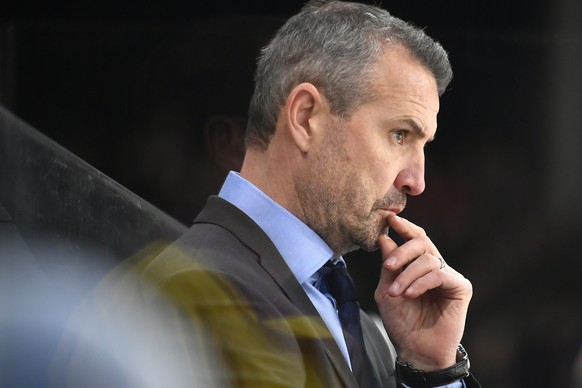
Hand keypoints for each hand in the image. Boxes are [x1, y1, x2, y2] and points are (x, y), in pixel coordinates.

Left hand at [374, 215, 472, 370]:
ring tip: (395, 293)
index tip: (390, 219)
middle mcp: (436, 267)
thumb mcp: (386, 290)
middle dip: (402, 251)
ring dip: (407, 275)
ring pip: (428, 259)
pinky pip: (438, 274)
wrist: (415, 350)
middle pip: (422, 242)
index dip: (405, 227)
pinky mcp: (460, 287)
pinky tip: (410, 294)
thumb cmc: (401, 323)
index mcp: (419, 265)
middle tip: (388, 266)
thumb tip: (384, 237)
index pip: (416, 238)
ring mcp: (449, 276)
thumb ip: (388, 265)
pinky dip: (420, 283)